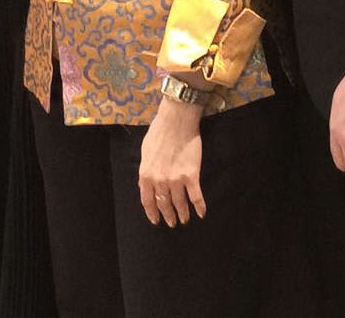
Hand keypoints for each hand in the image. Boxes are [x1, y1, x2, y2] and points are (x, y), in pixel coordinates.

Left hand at [138, 97, 205, 226]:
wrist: (176, 121)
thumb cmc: (159, 133)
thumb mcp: (145, 152)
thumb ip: (144, 171)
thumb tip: (143, 186)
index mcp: (146, 175)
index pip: (147, 200)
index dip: (152, 213)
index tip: (155, 220)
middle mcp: (160, 181)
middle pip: (164, 204)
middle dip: (168, 216)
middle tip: (171, 223)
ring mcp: (176, 179)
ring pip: (179, 203)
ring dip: (182, 214)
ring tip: (184, 220)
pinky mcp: (191, 175)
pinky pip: (196, 196)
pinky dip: (199, 207)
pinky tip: (201, 214)